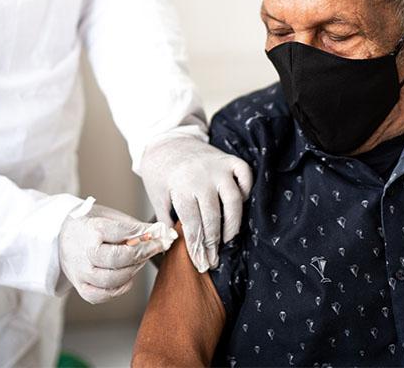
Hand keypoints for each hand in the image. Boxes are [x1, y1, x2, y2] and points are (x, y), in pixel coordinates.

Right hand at [59, 203, 173, 303]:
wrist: (60, 236)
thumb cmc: (90, 225)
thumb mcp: (109, 216)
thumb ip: (133, 227)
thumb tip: (160, 233)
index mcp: (89, 229)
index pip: (122, 233)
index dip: (144, 235)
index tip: (159, 234)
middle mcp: (83, 253)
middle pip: (118, 259)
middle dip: (142, 253)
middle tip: (156, 247)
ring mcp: (80, 273)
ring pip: (113, 280)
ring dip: (134, 270)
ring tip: (140, 260)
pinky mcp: (81, 287)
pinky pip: (103, 295)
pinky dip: (120, 288)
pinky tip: (127, 276)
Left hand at [139, 136, 252, 272]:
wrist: (167, 140)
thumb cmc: (160, 173)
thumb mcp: (156, 197)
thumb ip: (166, 221)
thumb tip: (174, 247)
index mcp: (181, 188)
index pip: (193, 225)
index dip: (198, 248)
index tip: (202, 264)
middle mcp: (203, 178)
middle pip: (213, 217)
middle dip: (214, 243)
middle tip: (214, 260)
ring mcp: (218, 168)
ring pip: (233, 200)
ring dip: (233, 223)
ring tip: (228, 240)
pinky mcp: (229, 160)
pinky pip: (245, 175)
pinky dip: (246, 190)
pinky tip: (240, 205)